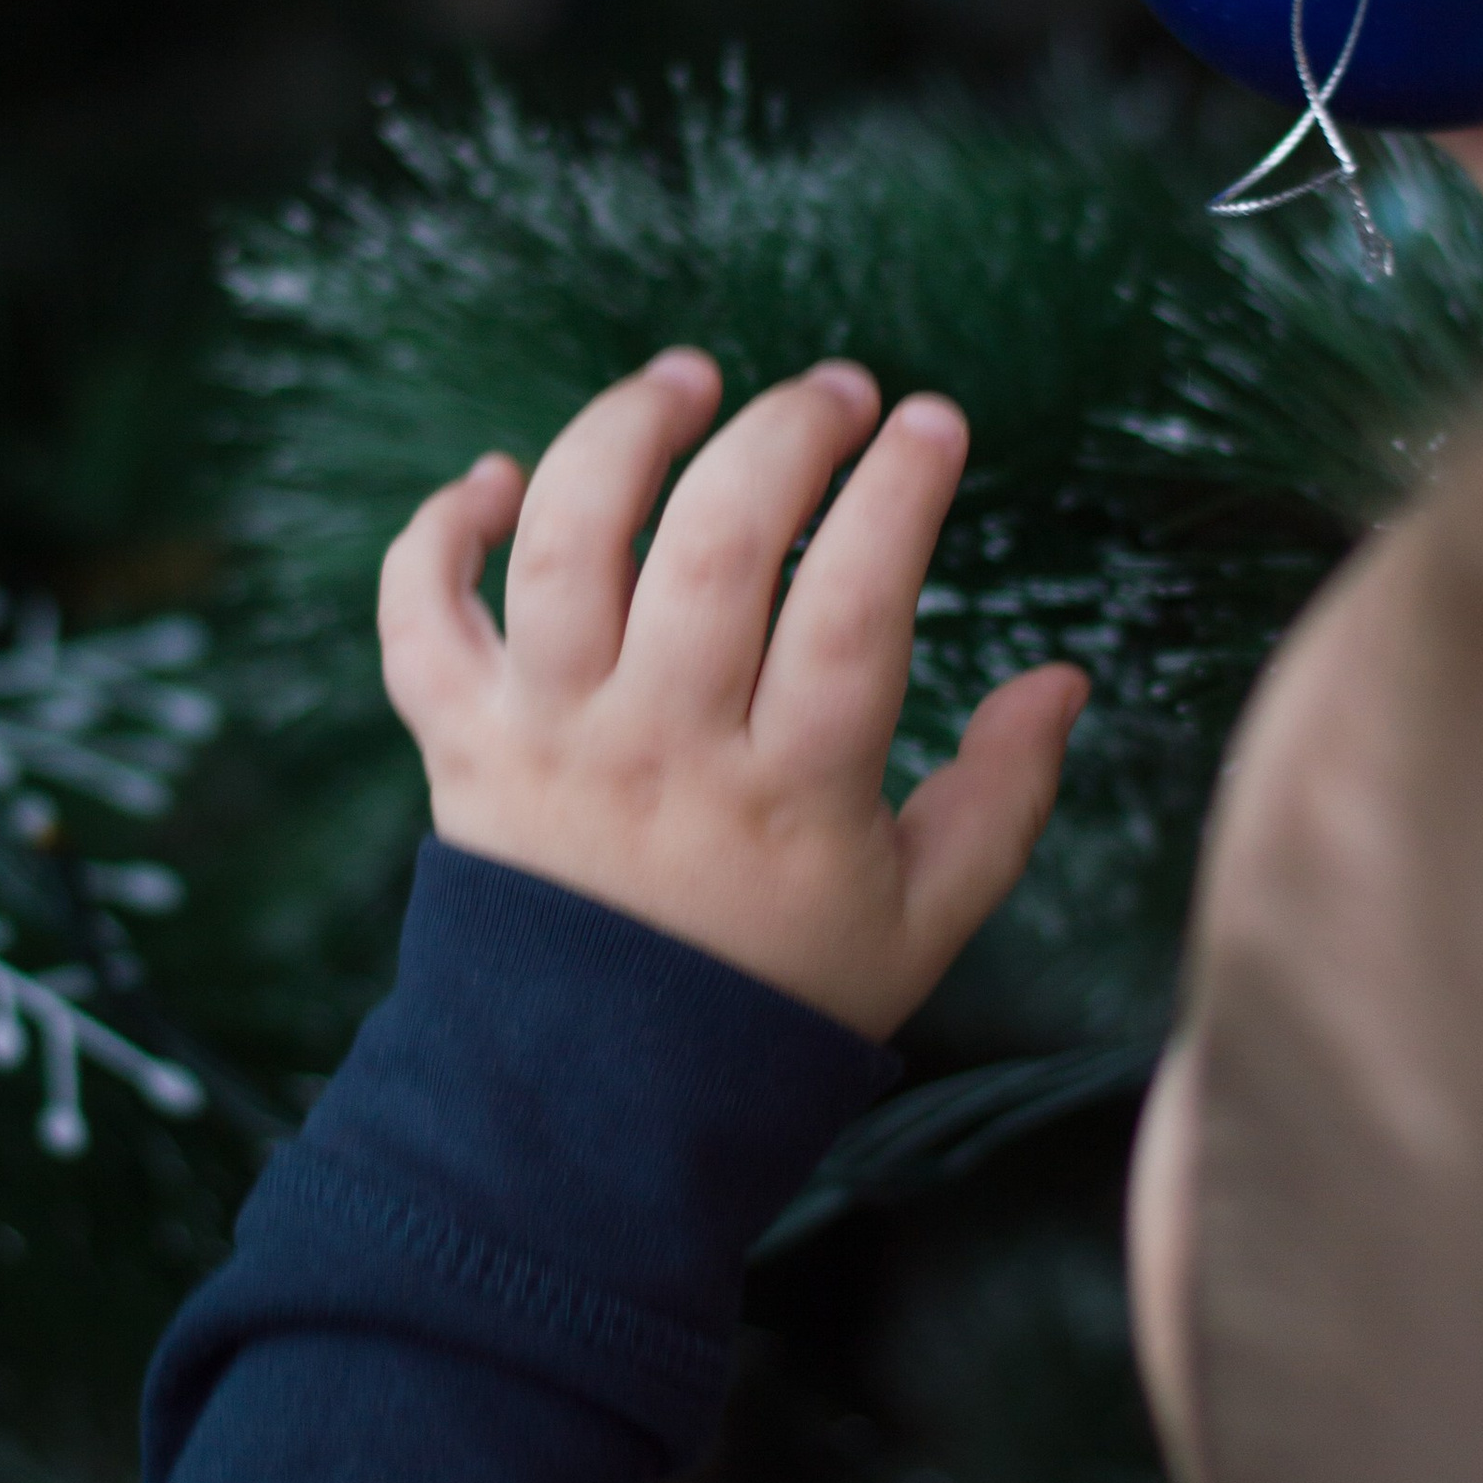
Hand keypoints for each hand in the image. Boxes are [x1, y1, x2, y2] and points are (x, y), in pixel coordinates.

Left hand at [376, 349, 1088, 1037]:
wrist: (599, 1101)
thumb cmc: (778, 996)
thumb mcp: (924, 919)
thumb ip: (1004, 797)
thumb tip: (1063, 678)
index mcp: (790, 794)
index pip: (854, 608)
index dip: (899, 497)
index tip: (934, 424)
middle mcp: (660, 751)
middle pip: (715, 549)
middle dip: (785, 436)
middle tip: (839, 392)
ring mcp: (548, 741)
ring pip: (568, 546)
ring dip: (623, 434)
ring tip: (687, 381)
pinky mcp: (459, 746)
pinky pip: (419, 617)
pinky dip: (440, 532)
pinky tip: (505, 478)